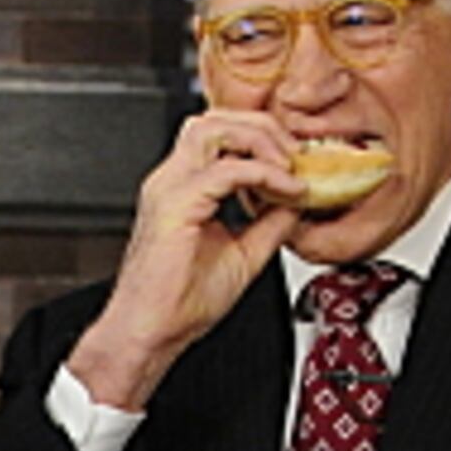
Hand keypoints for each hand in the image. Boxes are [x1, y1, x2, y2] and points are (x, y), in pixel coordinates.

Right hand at [65, 111, 304, 411]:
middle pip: (217, 117)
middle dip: (264, 128)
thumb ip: (270, 222)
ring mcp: (169, 187)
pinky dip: (264, 174)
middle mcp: (172, 179)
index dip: (263, 139)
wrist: (151, 334)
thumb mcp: (244, 254)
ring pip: (216, 127)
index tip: (297, 164)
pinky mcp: (176, 204)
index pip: (221, 133)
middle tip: (298, 156)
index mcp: (182, 187)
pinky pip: (228, 169)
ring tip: (289, 168)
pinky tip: (286, 191)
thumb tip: (299, 199)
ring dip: (261, 140)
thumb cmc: (179, 304)